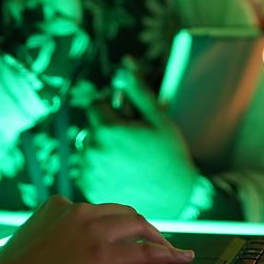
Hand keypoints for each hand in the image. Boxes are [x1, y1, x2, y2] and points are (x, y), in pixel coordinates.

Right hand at [0, 194, 193, 263]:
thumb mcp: (27, 239)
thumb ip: (45, 235)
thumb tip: (47, 247)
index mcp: (59, 204)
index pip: (98, 209)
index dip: (116, 222)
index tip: (125, 231)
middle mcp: (80, 210)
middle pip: (124, 213)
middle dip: (142, 227)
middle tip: (155, 241)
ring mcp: (95, 230)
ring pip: (139, 226)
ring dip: (157, 238)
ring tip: (170, 250)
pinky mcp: (106, 253)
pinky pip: (147, 251)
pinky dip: (168, 254)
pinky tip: (181, 258)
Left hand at [79, 66, 201, 218]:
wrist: (176, 198)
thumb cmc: (170, 155)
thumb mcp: (158, 118)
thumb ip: (137, 90)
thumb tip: (125, 65)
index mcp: (108, 129)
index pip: (96, 105)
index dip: (112, 110)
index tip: (127, 120)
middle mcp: (93, 150)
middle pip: (91, 128)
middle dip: (106, 130)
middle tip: (131, 143)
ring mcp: (89, 172)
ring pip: (88, 150)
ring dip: (101, 150)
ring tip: (127, 161)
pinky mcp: (89, 188)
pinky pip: (87, 170)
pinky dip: (100, 170)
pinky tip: (121, 174)